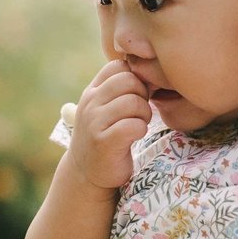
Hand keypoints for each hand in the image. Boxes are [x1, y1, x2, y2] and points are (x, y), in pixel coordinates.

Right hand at [69, 60, 153, 190]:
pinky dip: (140, 130)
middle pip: (129, 80)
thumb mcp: (105, 107)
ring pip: (134, 102)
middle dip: (143, 95)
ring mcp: (94, 122)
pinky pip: (134, 125)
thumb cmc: (105, 135)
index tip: (137, 95)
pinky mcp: (104, 142)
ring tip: (138, 124)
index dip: (135, 77)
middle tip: (140, 112)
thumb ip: (120, 89)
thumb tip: (151, 70)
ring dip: (144, 114)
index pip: (118, 66)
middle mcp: (90, 103)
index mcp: (92, 91)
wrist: (86, 172)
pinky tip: (134, 136)